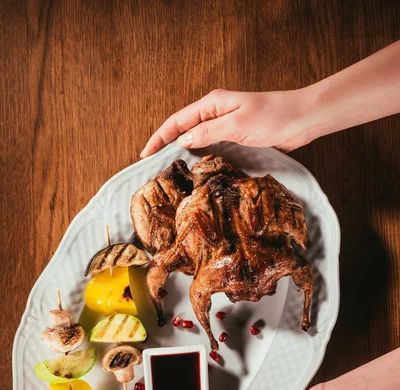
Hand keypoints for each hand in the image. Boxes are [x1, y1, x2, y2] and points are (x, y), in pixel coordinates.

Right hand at [140, 88, 315, 157]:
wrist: (301, 119)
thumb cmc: (273, 117)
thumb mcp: (237, 125)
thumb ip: (208, 132)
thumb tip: (182, 140)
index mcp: (212, 104)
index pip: (177, 121)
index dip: (159, 137)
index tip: (145, 154)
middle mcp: (215, 112)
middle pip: (183, 128)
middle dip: (165, 144)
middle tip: (152, 165)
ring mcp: (225, 123)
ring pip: (195, 137)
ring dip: (181, 150)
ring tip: (168, 167)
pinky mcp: (236, 134)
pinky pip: (210, 143)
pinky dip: (199, 153)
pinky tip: (196, 165)